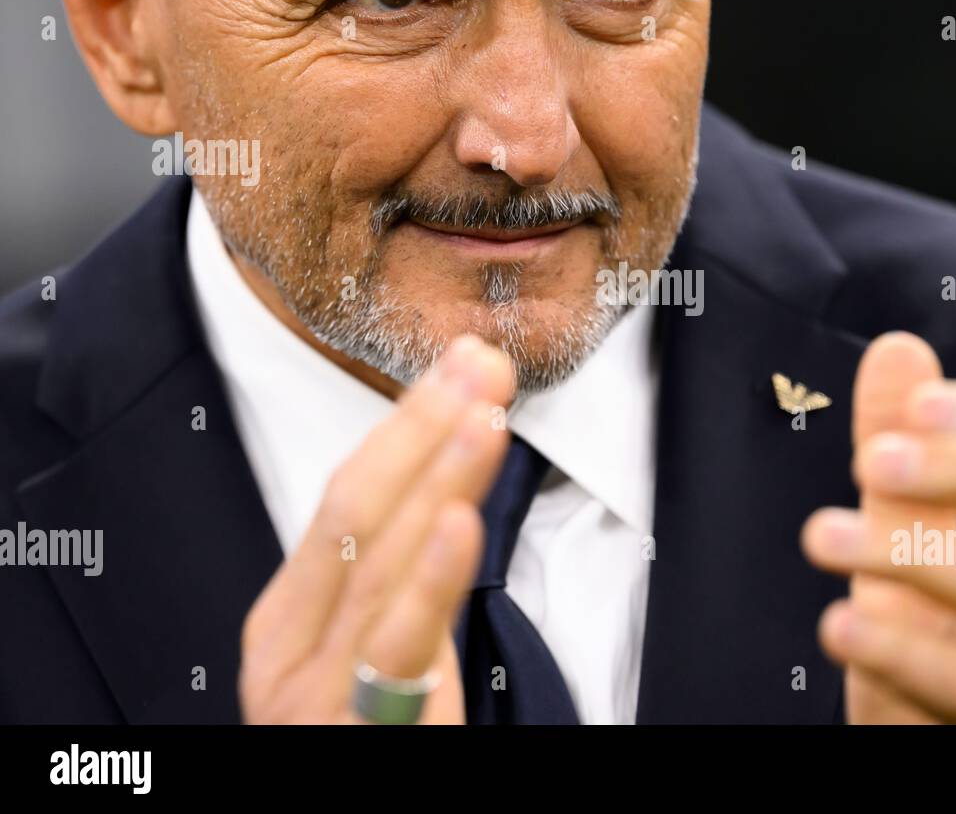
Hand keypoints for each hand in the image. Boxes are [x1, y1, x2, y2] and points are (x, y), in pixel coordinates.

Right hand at [239, 334, 513, 722]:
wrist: (349, 800)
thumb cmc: (363, 735)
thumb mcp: (373, 646)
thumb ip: (406, 572)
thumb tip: (454, 479)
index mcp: (291, 614)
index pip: (350, 495)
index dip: (409, 423)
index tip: (465, 366)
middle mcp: (290, 645)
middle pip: (358, 511)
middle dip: (423, 429)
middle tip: (482, 364)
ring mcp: (318, 691)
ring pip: (380, 562)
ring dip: (438, 478)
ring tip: (485, 414)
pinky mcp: (358, 732)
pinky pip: (398, 650)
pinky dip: (429, 577)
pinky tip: (461, 519)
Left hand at [802, 332, 955, 722]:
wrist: (922, 751)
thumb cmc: (925, 644)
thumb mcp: (909, 542)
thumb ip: (904, 454)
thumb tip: (898, 351)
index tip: (917, 402)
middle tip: (871, 457)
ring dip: (910, 548)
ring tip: (821, 534)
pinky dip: (897, 647)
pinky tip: (838, 621)